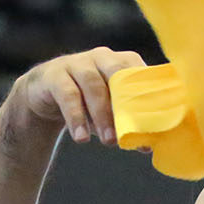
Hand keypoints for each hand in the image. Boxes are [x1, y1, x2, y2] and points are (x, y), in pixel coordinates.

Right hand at [6, 47, 146, 145]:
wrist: (45, 96)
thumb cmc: (87, 103)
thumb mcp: (109, 111)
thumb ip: (128, 123)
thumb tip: (148, 146)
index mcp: (122, 62)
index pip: (140, 72)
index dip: (150, 94)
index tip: (158, 118)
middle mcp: (101, 57)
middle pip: (118, 75)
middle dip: (127, 104)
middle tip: (132, 132)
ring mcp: (77, 63)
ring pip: (93, 85)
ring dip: (103, 115)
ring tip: (109, 141)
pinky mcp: (55, 75)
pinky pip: (68, 95)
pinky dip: (76, 118)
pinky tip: (81, 138)